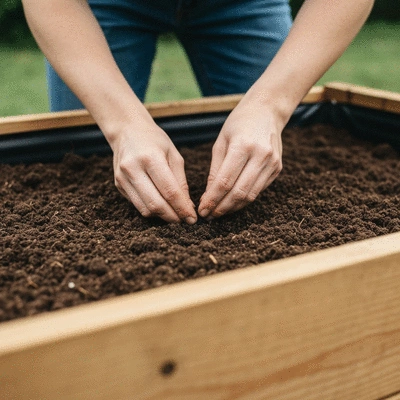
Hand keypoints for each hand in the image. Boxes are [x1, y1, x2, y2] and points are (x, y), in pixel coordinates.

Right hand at [109, 120, 196, 223]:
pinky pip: (137, 205)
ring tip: (174, 214)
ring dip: (161, 216)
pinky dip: (151, 210)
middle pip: (155, 203)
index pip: (169, 191)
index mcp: (150, 158)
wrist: (127, 131)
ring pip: (144, 209)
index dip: (182, 208)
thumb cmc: (155, 141)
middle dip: (172, 216)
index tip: (192, 219)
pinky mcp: (118, 185)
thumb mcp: (174, 155)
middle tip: (184, 220)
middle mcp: (133, 169)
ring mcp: (122, 178)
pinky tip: (161, 207)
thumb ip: (181, 182)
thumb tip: (188, 207)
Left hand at [198, 98, 283, 218]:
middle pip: (239, 192)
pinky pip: (259, 190)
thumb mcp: (221, 142)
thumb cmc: (238, 124)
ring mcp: (272, 163)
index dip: (212, 200)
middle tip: (209, 216)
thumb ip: (215, 171)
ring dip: (233, 207)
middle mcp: (261, 156)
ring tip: (219, 212)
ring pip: (251, 195)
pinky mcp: (277, 169)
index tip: (202, 210)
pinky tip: (232, 202)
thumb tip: (208, 197)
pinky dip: (244, 199)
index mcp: (243, 146)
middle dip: (222, 208)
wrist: (267, 111)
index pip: (225, 182)